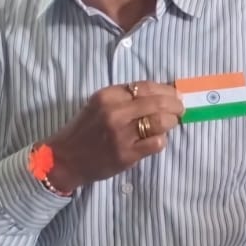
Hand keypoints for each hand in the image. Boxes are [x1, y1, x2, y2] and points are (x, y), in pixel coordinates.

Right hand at [46, 81, 183, 191]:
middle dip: (176, 105)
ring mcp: (121, 134)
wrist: (64, 159)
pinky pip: (157, 143)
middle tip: (181, 109)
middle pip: (158, 103)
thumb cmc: (85, 130)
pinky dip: (162, 140)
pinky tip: (156, 140)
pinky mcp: (127, 154)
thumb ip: (125, 98)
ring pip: (161, 122)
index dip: (166, 90)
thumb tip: (162, 93)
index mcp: (107, 96)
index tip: (175, 94)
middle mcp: (114, 112)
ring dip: (172, 122)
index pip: (146, 86)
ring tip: (171, 124)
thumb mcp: (99, 105)